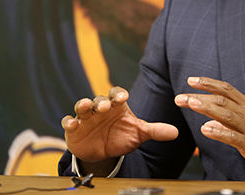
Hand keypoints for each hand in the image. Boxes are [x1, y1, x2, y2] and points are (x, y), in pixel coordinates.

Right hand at [61, 87, 178, 166]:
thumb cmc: (122, 136)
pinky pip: (69, 122)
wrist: (104, 151)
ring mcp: (86, 117)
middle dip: (102, 102)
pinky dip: (68, 122)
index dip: (119, 94)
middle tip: (105, 106)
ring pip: (82, 107)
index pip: (117, 94)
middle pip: (99, 100)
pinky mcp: (74, 129)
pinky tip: (71, 124)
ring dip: (83, 105)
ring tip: (85, 106)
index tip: (123, 97)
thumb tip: (176, 132)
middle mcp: (100, 108)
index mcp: (116, 105)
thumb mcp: (139, 134)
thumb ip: (155, 131)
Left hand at [174, 77, 244, 177]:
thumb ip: (228, 120)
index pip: (226, 89)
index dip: (208, 83)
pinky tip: (205, 130)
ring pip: (226, 114)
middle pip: (222, 99)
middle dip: (199, 96)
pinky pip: (233, 136)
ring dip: (206, 108)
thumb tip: (208, 121)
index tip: (192, 80)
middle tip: (181, 97)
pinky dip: (218, 132)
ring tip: (190, 104)